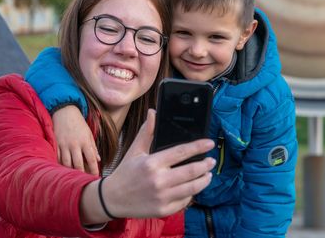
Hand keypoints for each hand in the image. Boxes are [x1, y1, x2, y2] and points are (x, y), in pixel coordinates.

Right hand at [52, 105, 99, 174]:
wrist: (65, 112)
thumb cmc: (79, 123)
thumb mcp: (89, 133)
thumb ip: (93, 147)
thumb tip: (99, 159)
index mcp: (85, 142)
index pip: (91, 159)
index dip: (94, 170)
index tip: (96, 177)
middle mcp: (75, 144)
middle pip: (78, 164)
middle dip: (82, 174)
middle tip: (84, 182)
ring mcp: (64, 145)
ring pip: (66, 163)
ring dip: (70, 172)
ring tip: (73, 179)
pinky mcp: (55, 144)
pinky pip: (58, 158)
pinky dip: (60, 165)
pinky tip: (62, 171)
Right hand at [79, 109, 214, 223]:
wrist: (112, 199)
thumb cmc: (126, 173)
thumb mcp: (135, 151)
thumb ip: (147, 132)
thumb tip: (153, 113)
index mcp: (152, 164)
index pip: (181, 152)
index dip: (198, 146)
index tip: (209, 143)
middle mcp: (158, 181)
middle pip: (191, 171)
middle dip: (206, 165)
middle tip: (211, 160)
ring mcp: (162, 197)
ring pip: (192, 188)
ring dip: (204, 180)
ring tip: (208, 174)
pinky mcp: (164, 210)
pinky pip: (185, 200)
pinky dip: (192, 193)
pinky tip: (193, 187)